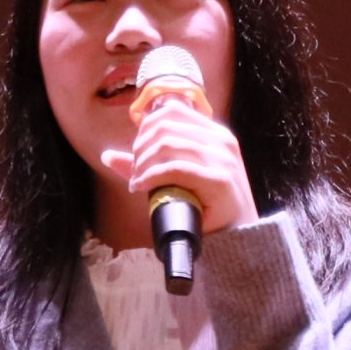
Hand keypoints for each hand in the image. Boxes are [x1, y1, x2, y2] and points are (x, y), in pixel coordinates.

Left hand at [99, 91, 255, 234]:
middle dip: (141, 147)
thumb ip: (149, 164)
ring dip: (143, 164)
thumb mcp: (182, 179)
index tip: (139, 153)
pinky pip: (174, 168)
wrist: (242, 238)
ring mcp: (222, 159)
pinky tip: (141, 186)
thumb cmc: (210, 208)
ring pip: (167, 145)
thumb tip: (109, 156)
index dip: (145, 128)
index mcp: (216, 134)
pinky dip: (151, 176)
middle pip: (164, 126)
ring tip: (138, 182)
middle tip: (136, 171)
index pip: (171, 111)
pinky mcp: (219, 180)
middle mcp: (221, 141)